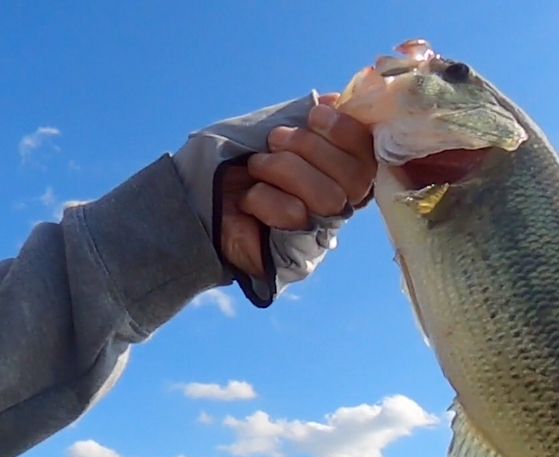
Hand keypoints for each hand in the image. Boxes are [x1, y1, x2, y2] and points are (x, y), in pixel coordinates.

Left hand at [218, 94, 375, 278]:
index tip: (314, 114)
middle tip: (274, 140)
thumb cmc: (231, 163)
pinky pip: (296, 216)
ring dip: (285, 170)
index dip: (347, 131)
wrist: (191, 199)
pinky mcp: (298, 255)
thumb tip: (339, 99)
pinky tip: (248, 200)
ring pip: (329, 197)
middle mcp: (337, 202)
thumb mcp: (266, 128)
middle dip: (311, 149)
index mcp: (337, 170)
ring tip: (255, 166)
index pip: (367, 154)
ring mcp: (319, 230)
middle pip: (355, 177)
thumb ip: (302, 116)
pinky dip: (265, 198)